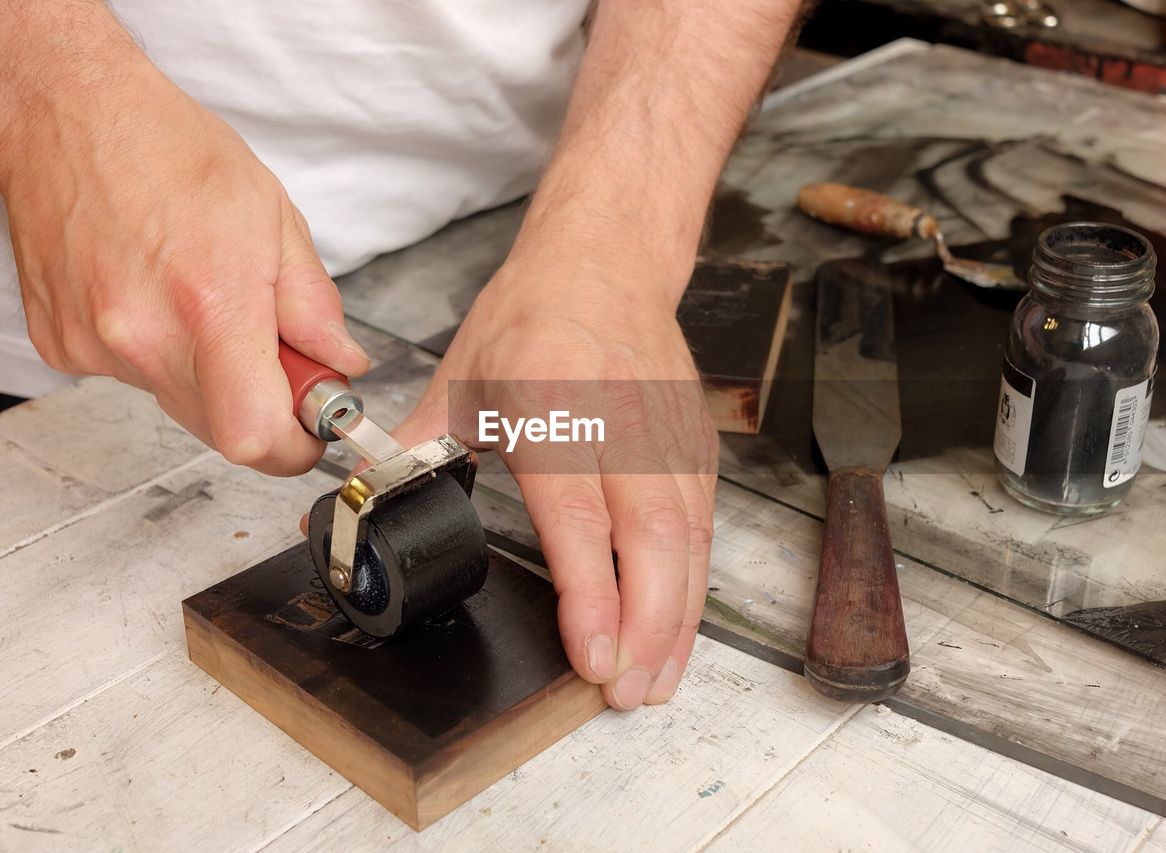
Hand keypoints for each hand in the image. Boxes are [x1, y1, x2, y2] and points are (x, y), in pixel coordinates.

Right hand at [0, 45, 367, 474]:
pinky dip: (161, 352)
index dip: (294, 448)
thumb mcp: (273, 217)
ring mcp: (93, 344)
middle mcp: (142, 333)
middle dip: (261, 404)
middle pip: (221, 429)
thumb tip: (340, 362)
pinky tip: (156, 294)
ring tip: (201, 299)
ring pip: (178, 403)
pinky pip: (133, 377)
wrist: (69, 112)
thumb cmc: (167, 148)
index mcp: (209, 302)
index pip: (255, 435)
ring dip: (210, 374)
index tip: (312, 428)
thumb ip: (314, 305)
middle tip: (272, 350)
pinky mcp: (61, 345)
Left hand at [395, 252, 717, 709]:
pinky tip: (678, 629)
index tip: (593, 654)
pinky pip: (704, 526)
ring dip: (678, 619)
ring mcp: (668, 433)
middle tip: (624, 692)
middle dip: (646, 626)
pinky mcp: (696, 444)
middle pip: (653, 537)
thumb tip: (376, 501)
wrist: (606, 260)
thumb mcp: (464, 373)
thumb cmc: (534, 314)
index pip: (581, 513)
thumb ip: (421, 447)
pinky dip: (695, 586)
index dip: (593, 591)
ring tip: (655, 681)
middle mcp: (621, 419)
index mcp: (552, 399)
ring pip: (690, 540)